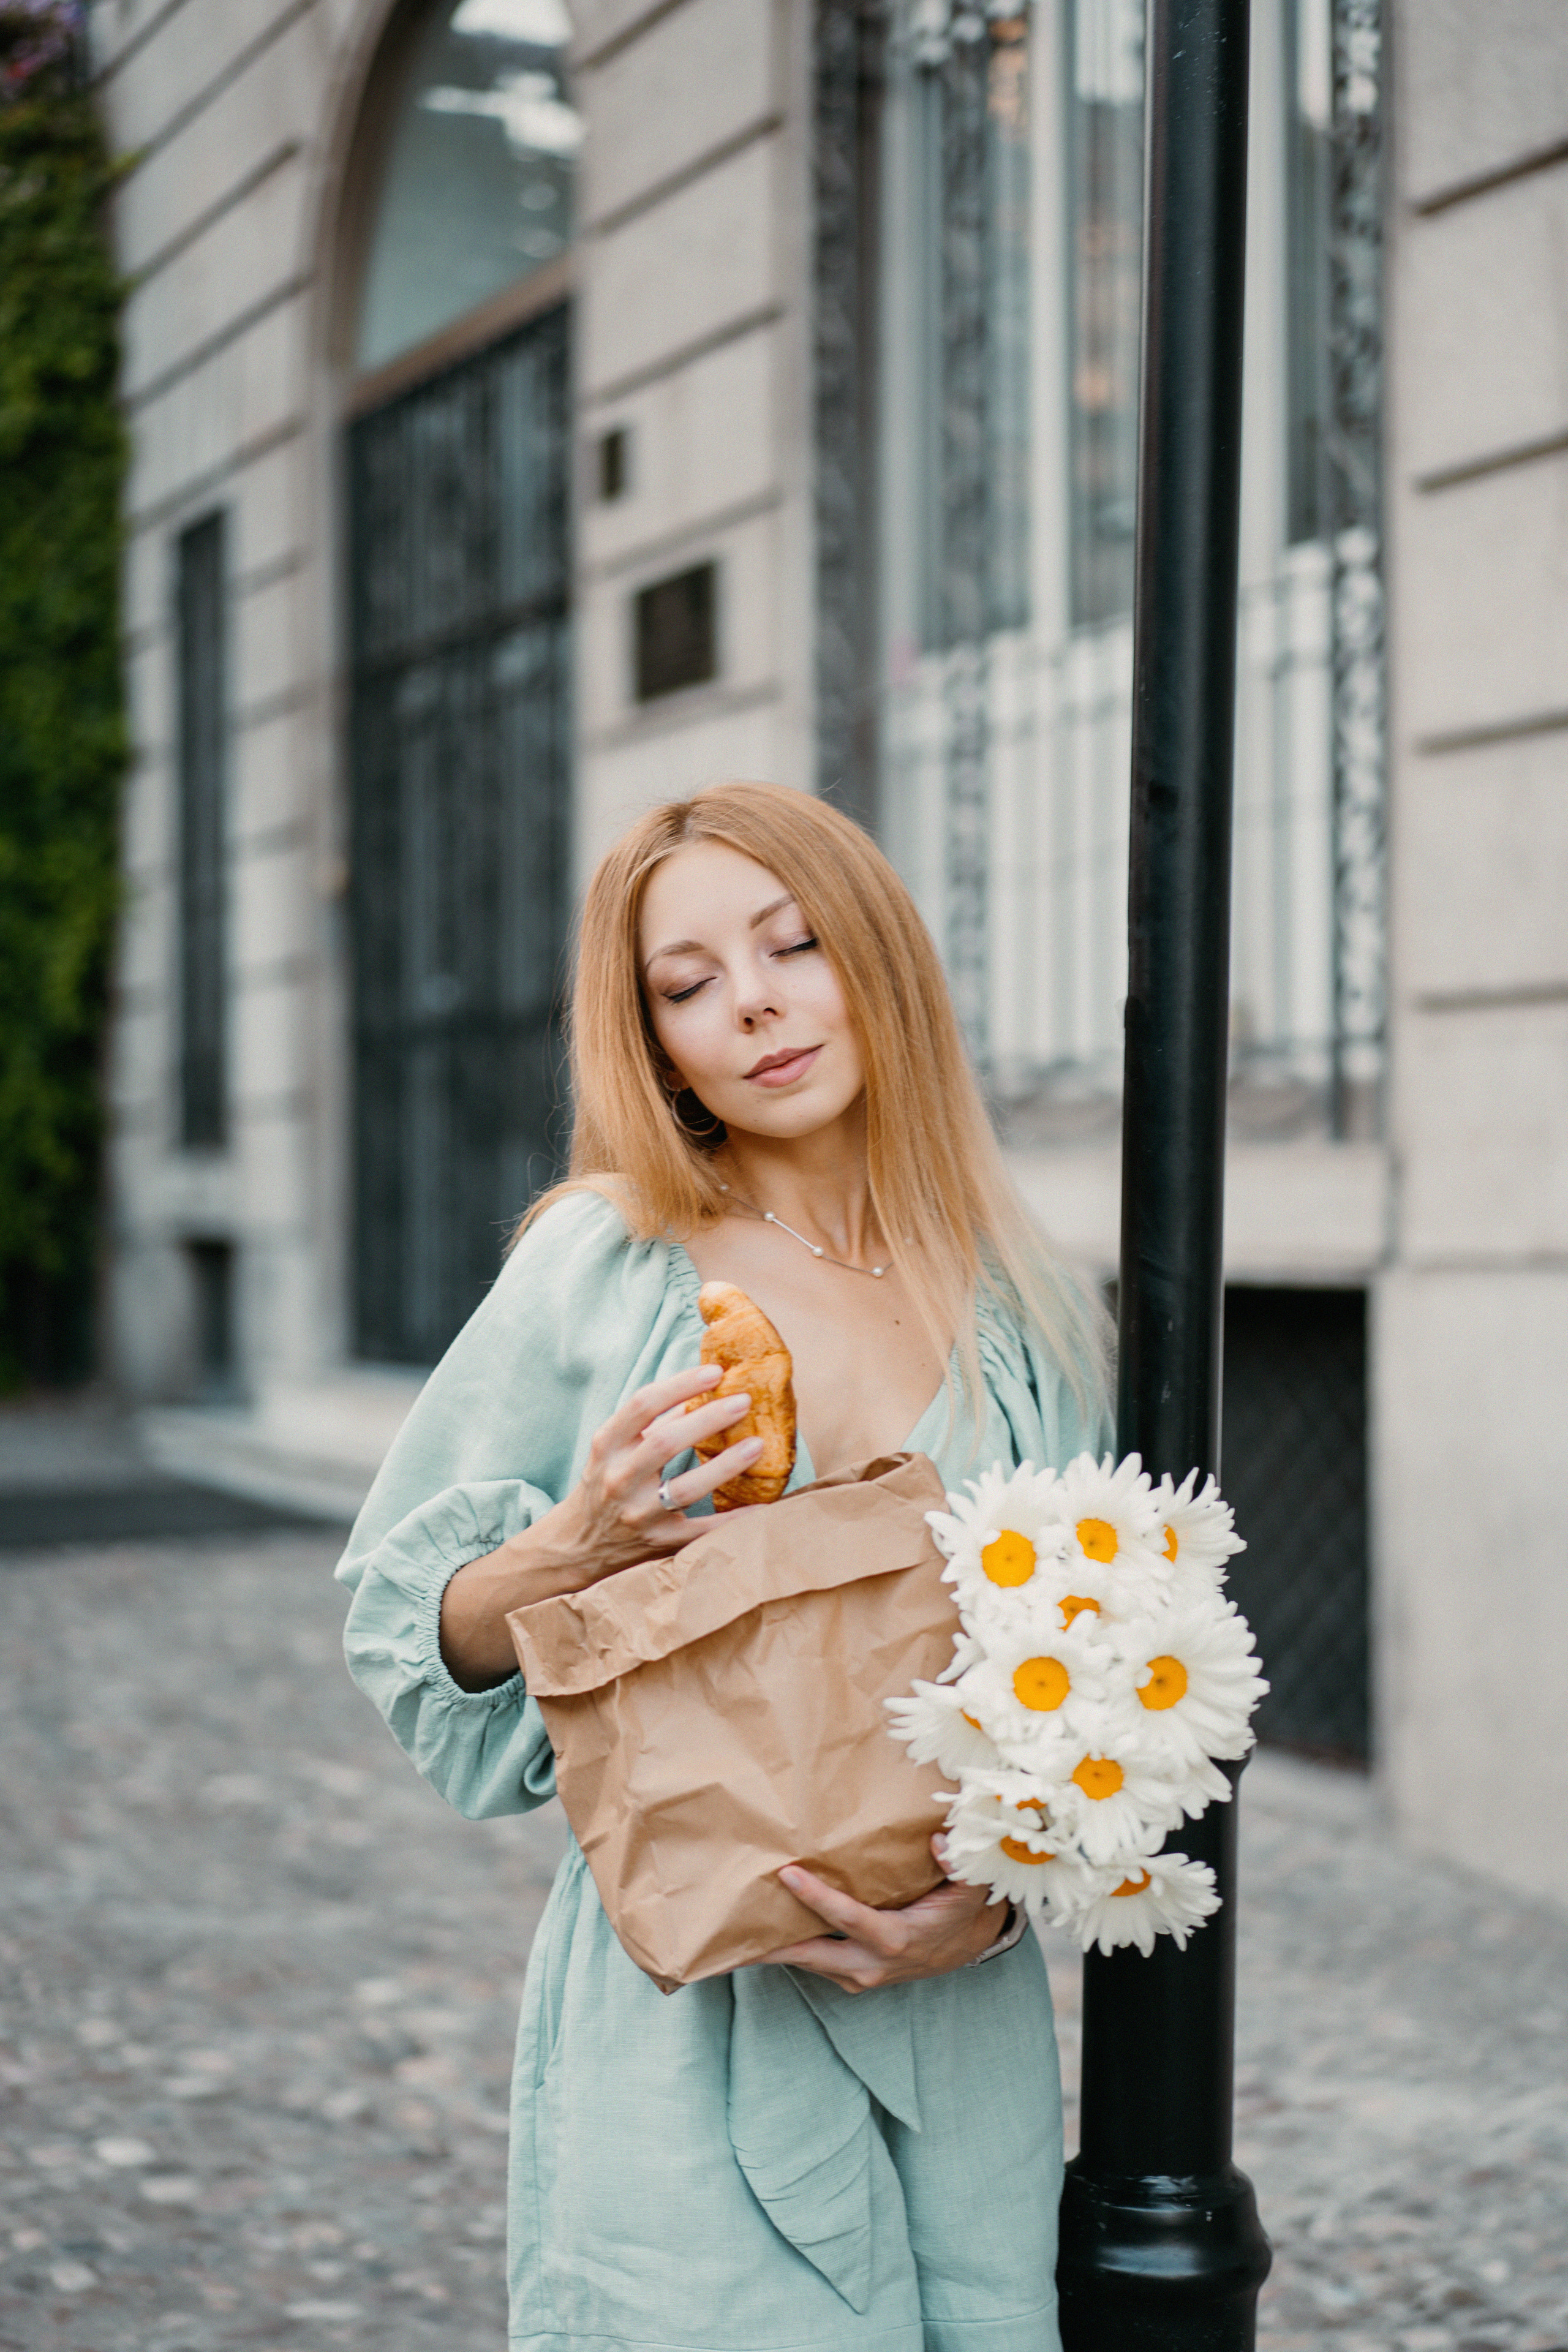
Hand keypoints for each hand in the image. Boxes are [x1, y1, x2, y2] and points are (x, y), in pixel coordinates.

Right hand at [547, 1363, 764, 1582]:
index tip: (715, 1372)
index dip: (680, 1385)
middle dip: (708, 1419)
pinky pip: (703, 1530)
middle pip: (665, 1443)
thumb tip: (701, 1391)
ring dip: (725, 1465)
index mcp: (607, 1446)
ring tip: (757, 1445)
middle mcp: (619, 1479)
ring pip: (685, 1488)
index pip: (642, 1405)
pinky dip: (733, 1518)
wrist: (579, 1544)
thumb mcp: (615, 1448)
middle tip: (744, 1401)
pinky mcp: (659, 1542)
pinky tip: (762, 1504)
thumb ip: (652, 1422)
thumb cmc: (604, 1483)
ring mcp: (638, 1514)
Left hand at [752, 1836, 1006, 1991]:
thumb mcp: (970, 1885)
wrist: (967, 1944)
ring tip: (738, 1932)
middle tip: (734, 1931)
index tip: (787, 1874)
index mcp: (895, 1938)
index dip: (816, 1897)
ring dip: (777, 1950)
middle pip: (813, 1954)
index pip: (847, 1917)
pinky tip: (770, 1934)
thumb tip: (937, 1841)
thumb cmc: (962, 1909)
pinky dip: (794, 1952)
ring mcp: (862, 1976)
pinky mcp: (856, 1977)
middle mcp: (872, 1964)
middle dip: (773, 1946)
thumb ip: (957, 1863)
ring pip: (811, 1962)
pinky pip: (818, 1964)